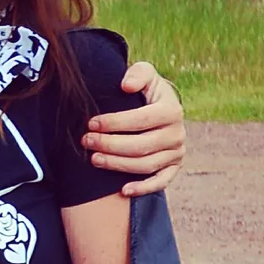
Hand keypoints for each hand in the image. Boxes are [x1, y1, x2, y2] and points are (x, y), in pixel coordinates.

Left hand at [85, 60, 185, 198]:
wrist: (156, 108)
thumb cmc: (144, 91)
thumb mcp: (143, 74)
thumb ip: (138, 73)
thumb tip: (126, 86)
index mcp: (171, 109)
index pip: (141, 119)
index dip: (114, 123)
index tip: (91, 123)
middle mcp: (177, 133)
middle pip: (141, 145)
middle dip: (110, 145)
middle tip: (86, 142)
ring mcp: (176, 152)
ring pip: (145, 165)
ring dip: (117, 164)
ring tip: (93, 159)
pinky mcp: (173, 167)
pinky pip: (161, 182)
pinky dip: (143, 188)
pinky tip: (123, 190)